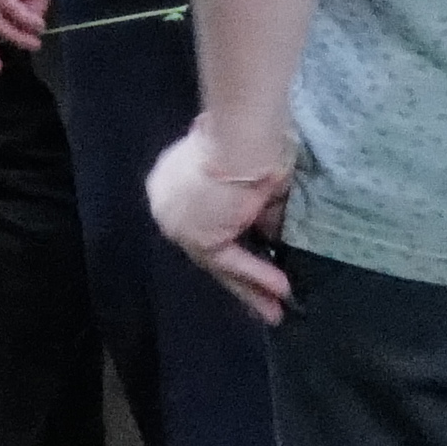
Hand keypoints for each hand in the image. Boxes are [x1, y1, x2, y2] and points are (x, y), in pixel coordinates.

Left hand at [145, 118, 291, 321]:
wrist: (242, 134)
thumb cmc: (250, 140)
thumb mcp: (250, 177)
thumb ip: (253, 207)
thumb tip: (269, 233)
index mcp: (174, 178)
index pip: (201, 219)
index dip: (227, 242)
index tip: (250, 254)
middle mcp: (166, 202)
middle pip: (206, 247)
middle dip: (237, 276)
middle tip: (261, 303)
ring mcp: (176, 222)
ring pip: (216, 262)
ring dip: (249, 286)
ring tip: (274, 310)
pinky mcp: (195, 237)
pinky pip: (228, 263)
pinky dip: (255, 276)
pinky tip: (279, 290)